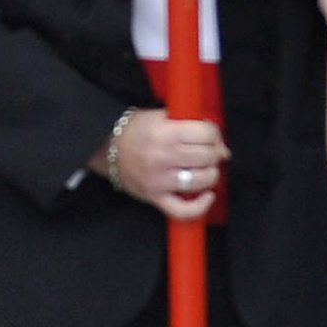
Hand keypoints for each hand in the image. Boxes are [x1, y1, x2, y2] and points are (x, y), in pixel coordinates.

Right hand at [100, 109, 227, 220]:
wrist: (105, 147)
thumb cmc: (134, 130)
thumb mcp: (160, 116)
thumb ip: (190, 124)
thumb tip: (221, 146)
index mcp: (165, 132)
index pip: (205, 134)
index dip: (214, 134)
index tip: (211, 136)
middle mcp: (162, 156)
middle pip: (207, 156)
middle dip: (213, 153)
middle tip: (208, 151)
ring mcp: (159, 180)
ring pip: (201, 181)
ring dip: (210, 175)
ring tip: (205, 169)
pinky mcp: (155, 197)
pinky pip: (182, 210)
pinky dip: (200, 206)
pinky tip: (207, 196)